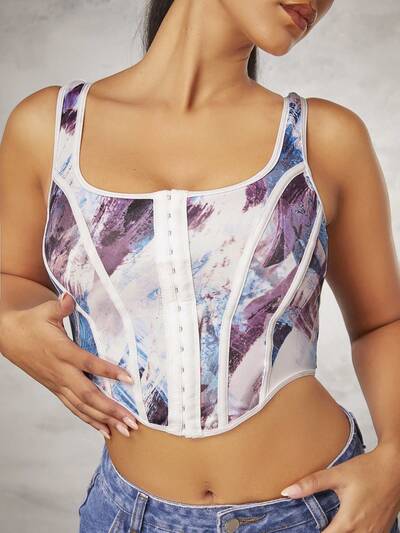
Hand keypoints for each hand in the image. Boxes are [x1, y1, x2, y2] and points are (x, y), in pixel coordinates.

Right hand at [0, 292, 138, 439]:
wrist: (8, 336)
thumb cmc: (31, 322)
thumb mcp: (46, 310)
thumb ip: (61, 306)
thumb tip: (69, 297)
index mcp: (61, 351)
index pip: (88, 364)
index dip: (108, 371)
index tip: (129, 379)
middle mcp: (60, 372)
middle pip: (88, 395)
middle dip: (111, 410)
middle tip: (132, 421)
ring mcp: (57, 384)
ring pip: (82, 407)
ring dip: (104, 420)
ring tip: (124, 431)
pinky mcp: (56, 389)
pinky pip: (74, 408)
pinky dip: (90, 420)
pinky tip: (105, 431)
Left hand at [280, 444, 399, 531]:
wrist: (395, 468)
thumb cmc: (367, 470)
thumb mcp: (337, 474)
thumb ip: (311, 484)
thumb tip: (287, 492)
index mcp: (348, 522)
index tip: (304, 530)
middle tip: (317, 526)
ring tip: (330, 525)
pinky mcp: (382, 531)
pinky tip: (346, 526)